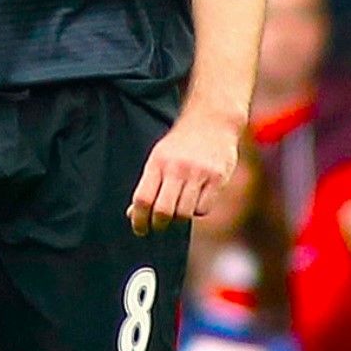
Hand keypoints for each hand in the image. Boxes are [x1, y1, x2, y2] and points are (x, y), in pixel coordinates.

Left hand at [130, 114, 239, 235]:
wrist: (212, 121)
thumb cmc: (181, 145)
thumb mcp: (158, 158)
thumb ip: (148, 185)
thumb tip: (132, 214)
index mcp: (157, 163)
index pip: (143, 199)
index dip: (138, 219)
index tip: (139, 229)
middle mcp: (177, 168)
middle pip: (163, 210)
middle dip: (158, 224)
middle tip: (158, 226)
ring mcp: (198, 173)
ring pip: (184, 213)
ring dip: (178, 219)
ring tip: (177, 211)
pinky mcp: (218, 178)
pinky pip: (203, 208)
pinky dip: (197, 211)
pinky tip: (196, 200)